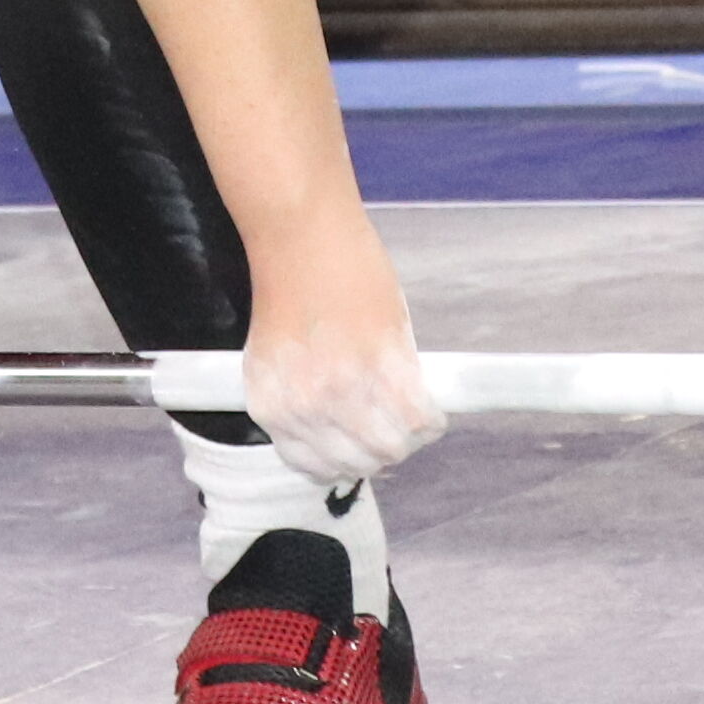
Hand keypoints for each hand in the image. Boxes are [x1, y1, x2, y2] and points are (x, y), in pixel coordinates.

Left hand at [236, 232, 441, 491]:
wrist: (300, 235)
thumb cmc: (290, 283)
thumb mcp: (278, 357)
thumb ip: (301, 398)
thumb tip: (343, 429)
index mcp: (272, 409)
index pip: (314, 468)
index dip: (344, 461)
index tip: (360, 447)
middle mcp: (305, 411)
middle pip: (359, 464)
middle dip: (381, 450)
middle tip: (394, 423)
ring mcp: (346, 393)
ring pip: (392, 447)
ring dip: (408, 436)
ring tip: (412, 410)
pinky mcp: (385, 369)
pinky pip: (420, 418)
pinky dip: (432, 415)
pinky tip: (428, 398)